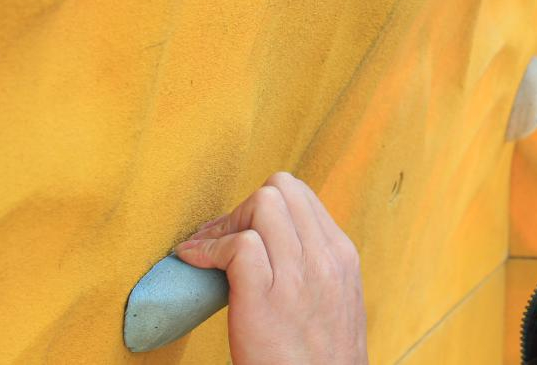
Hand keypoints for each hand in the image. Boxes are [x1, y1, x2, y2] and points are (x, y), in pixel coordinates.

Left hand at [175, 172, 367, 364]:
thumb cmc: (321, 362)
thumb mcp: (335, 304)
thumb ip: (315, 270)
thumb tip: (279, 247)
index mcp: (341, 256)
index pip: (301, 195)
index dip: (263, 208)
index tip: (241, 232)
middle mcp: (325, 258)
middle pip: (280, 189)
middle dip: (244, 208)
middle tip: (222, 239)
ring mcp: (298, 277)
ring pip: (262, 204)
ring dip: (226, 224)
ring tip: (208, 251)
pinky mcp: (266, 297)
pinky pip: (237, 245)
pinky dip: (207, 249)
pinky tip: (195, 263)